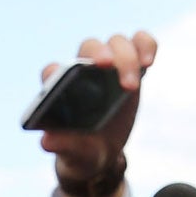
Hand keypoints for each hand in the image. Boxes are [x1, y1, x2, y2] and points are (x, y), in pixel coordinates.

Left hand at [42, 29, 156, 196]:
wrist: (101, 152)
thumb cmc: (81, 151)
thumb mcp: (73, 154)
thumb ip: (63, 146)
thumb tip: (47, 142)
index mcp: (58, 89)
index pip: (52, 71)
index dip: (59, 71)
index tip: (69, 78)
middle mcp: (81, 70)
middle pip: (89, 48)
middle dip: (100, 54)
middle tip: (109, 67)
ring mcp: (107, 65)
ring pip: (116, 43)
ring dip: (126, 57)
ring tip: (132, 85)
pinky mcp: (129, 66)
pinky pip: (140, 43)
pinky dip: (146, 45)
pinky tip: (148, 62)